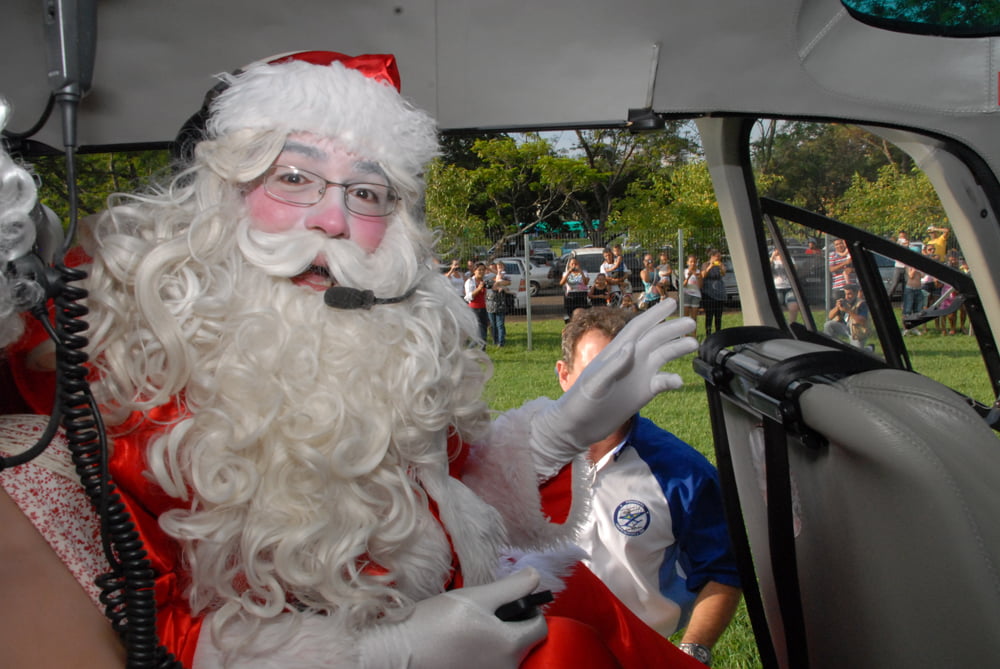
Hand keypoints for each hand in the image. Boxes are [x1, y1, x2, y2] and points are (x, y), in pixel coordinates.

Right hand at [360, 568, 547, 668]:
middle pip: (523, 643)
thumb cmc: (433, 624)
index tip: (509, 602)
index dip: (529, 609)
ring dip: (495, 642)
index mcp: (511, 646)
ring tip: (468, 632)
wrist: (399, 654)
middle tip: (483, 616)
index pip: (539, 626)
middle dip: (510, 626)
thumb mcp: (474, 597)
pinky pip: (490, 665)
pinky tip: (462, 648)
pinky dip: (482, 656)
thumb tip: (535, 577)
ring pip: (506, 655)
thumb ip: (510, 588)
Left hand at [531, 299, 696, 461]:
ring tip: (693, 344)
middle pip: (655, 338)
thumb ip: (613, 365)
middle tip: (691, 322)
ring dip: (677, 349)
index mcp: (616, 351)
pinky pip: (662, 382)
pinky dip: (671, 380)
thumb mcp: (595, 383)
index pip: (639, 327)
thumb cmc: (580, 402)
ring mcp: (638, 375)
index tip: (672, 302)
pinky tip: (679, 382)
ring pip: (662, 356)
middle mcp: (630, 360)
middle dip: (672, 329)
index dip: (655, 314)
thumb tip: (631, 345)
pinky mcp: (643, 393)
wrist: (578, 427)